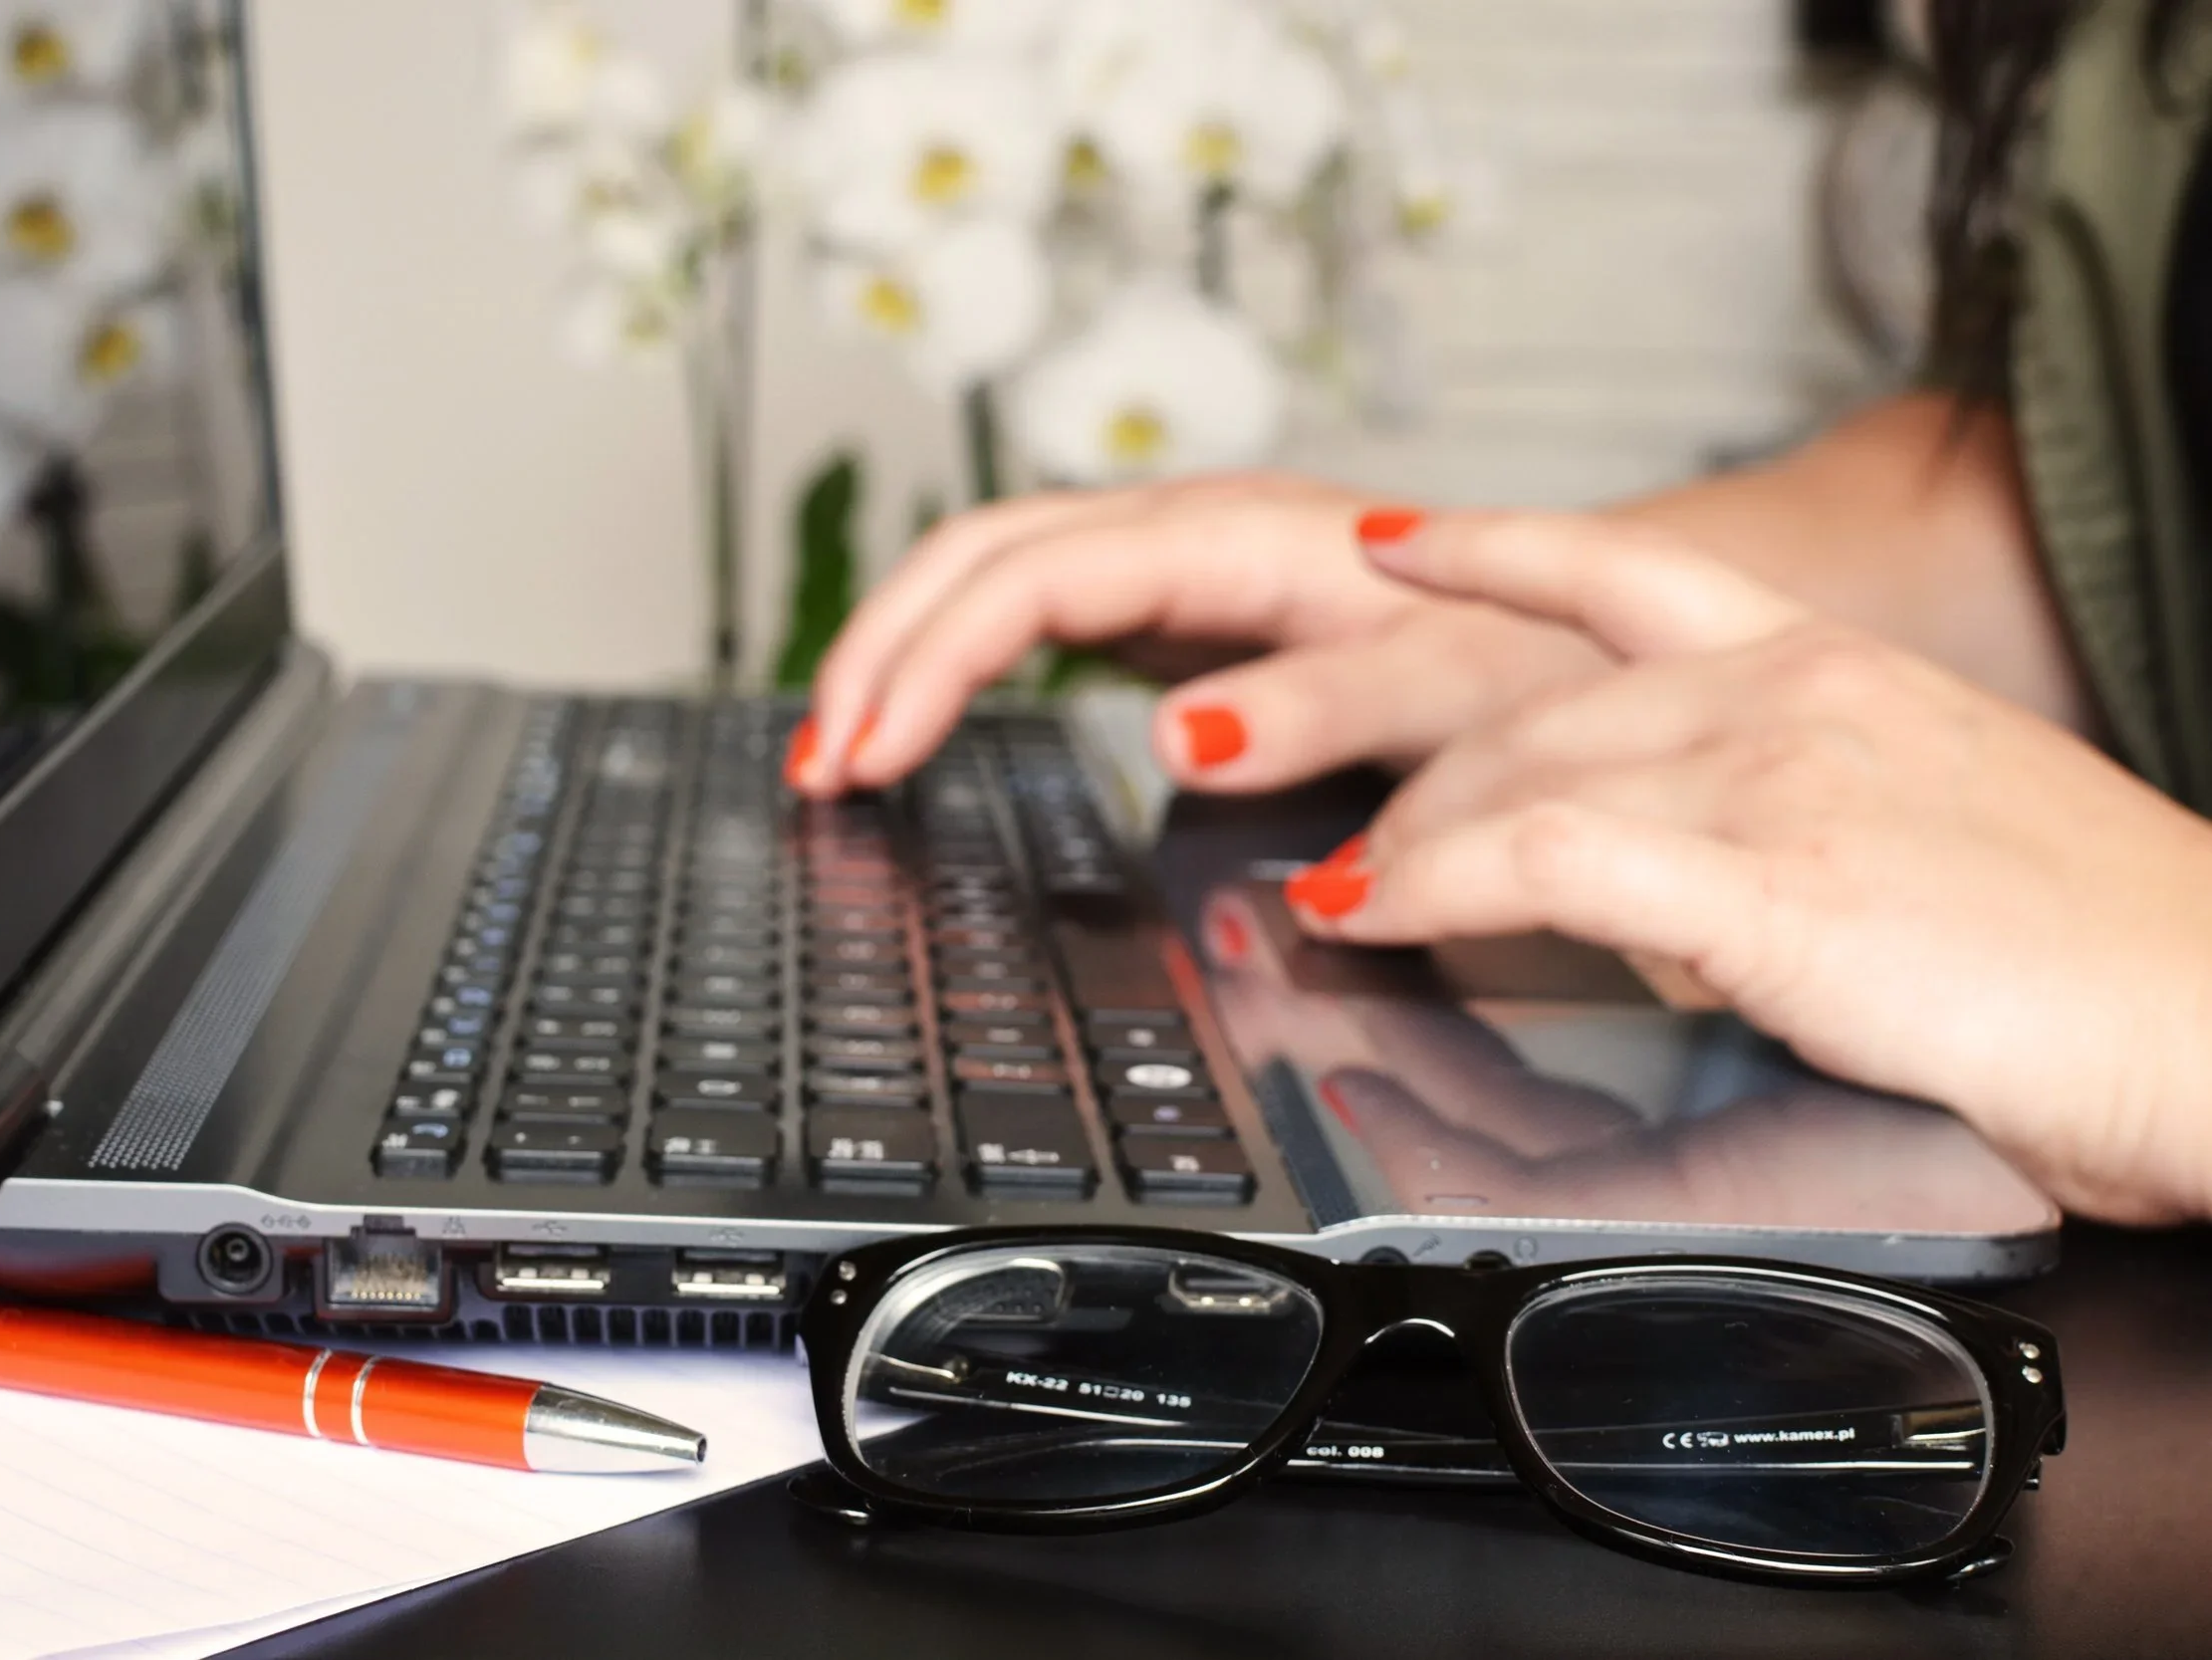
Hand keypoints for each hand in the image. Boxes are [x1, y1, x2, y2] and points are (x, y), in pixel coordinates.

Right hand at [790, 473, 1610, 795]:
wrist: (1595, 616)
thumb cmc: (1533, 654)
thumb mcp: (1452, 692)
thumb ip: (1323, 704)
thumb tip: (1177, 732)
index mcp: (1242, 540)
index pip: (1031, 582)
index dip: (930, 665)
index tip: (868, 759)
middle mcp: (1195, 529)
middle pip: (980, 555)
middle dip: (880, 654)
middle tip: (817, 769)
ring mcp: (1182, 560)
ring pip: (993, 570)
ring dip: (901, 651)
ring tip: (838, 748)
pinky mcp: (1184, 603)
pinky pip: (1034, 609)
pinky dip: (959, 662)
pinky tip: (923, 720)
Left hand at [1282, 512, 2211, 1223]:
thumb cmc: (2100, 960)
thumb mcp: (1922, 838)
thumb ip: (1782, 827)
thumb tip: (1663, 890)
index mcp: (1836, 665)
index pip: (1625, 570)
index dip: (1491, 547)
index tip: (1398, 544)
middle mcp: (1795, 690)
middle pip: (1534, 707)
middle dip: (1423, 788)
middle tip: (1360, 851)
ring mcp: (1779, 775)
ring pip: (1519, 775)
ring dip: (1406, 848)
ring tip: (1344, 899)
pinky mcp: (1770, 881)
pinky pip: (1544, 860)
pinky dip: (1433, 887)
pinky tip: (1380, 914)